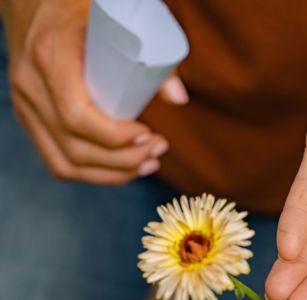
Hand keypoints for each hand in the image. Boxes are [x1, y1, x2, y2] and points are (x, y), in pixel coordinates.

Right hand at [1, 0, 187, 184]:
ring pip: (64, 164)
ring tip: (148, 164)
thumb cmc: (80, 9)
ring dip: (112, 174)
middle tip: (158, 150)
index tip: (148, 134)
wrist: (33, 2)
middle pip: (75, 148)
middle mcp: (30, 85)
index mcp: (50, 57)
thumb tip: (179, 98)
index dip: (115, 137)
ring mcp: (26, 105)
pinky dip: (93, 174)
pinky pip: (57, 160)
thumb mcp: (115, 20)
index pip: (77, 116)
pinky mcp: (30, 119)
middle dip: (124, 161)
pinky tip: (123, 170)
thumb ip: (152, 54)